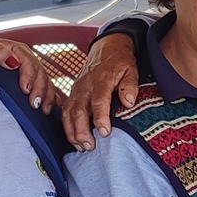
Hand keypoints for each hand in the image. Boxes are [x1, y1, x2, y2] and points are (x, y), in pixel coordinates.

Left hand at [0, 36, 65, 111]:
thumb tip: (13, 62)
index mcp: (18, 50)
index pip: (29, 61)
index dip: (29, 75)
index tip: (25, 89)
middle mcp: (28, 60)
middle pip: (41, 74)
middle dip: (39, 89)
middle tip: (34, 104)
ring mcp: (33, 73)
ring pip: (47, 83)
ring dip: (47, 97)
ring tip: (43, 110)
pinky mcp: (34, 84)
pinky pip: (48, 91)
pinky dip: (52, 100)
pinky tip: (51, 109)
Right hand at [64, 31, 140, 149]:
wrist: (106, 49)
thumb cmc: (120, 62)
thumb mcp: (131, 70)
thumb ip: (129, 85)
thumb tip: (128, 102)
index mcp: (101, 80)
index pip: (98, 101)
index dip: (100, 118)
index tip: (104, 132)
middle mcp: (85, 87)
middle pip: (78, 111)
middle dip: (81, 131)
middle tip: (89, 147)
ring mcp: (76, 90)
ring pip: (68, 113)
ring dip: (72, 132)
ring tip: (81, 147)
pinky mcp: (72, 94)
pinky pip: (65, 112)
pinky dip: (67, 127)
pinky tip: (74, 139)